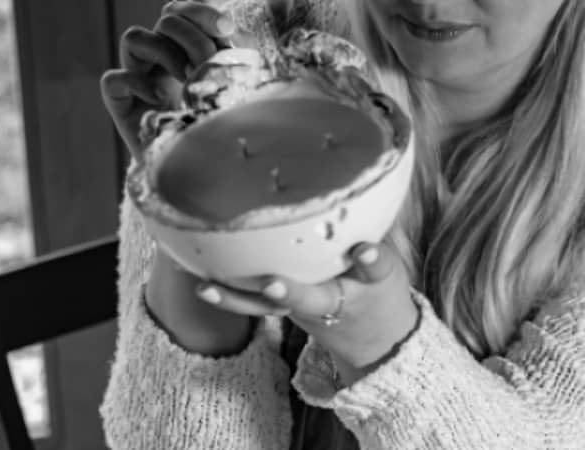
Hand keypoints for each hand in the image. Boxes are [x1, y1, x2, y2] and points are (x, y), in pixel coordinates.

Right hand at [99, 0, 235, 159]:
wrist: (198, 170)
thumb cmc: (218, 128)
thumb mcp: (233, 90)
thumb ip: (233, 58)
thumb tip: (232, 28)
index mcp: (185, 48)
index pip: (183, 11)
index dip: (201, 12)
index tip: (227, 29)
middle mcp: (158, 57)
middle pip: (165, 20)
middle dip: (192, 39)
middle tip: (208, 67)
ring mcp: (137, 76)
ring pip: (135, 37)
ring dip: (166, 54)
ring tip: (187, 80)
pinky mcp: (119, 102)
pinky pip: (113, 79)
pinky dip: (138, 85)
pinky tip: (162, 102)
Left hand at [194, 241, 420, 382]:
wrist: (369, 339)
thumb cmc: (377, 293)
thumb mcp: (389, 271)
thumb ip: (376, 244)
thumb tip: (368, 198)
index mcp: (364, 287)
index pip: (372, 273)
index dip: (369, 261)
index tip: (366, 250)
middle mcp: (327, 303)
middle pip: (307, 301)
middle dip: (288, 293)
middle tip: (272, 283)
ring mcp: (298, 308)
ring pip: (268, 308)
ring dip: (237, 299)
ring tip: (207, 287)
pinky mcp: (278, 306)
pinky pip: (250, 302)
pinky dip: (225, 293)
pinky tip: (196, 276)